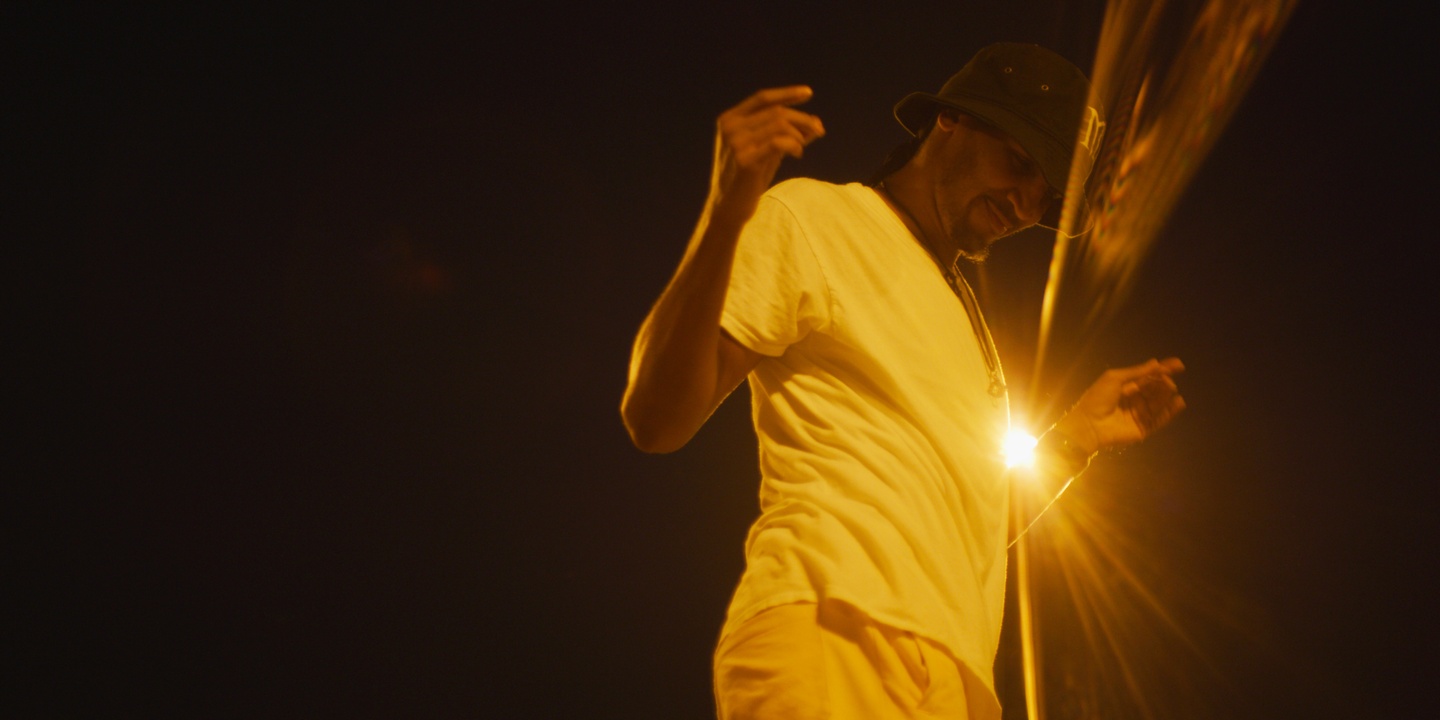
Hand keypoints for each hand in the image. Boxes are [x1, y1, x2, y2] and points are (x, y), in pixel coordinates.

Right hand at [708, 86, 824, 227]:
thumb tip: (816, 122)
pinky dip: (794, 144)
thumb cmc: (749, 178)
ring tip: (801, 148)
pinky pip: (779, 142)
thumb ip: (787, 135)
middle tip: (819, 130)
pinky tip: (798, 153)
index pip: (762, 98)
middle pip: (776, 111)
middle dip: (802, 119)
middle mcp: (730, 127)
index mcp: (729, 119)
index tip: (808, 93)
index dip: (786, 94)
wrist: (731, 207)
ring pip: (780, 125)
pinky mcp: (745, 160)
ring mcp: (736, 143)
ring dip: (799, 134)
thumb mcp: (768, 150)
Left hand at [1057, 357, 1186, 453]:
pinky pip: (1160, 419)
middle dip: (1164, 382)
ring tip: (1171, 388)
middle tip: (1169, 380)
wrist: (1089, 424)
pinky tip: (1179, 402)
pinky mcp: (1143, 428)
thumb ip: (1137, 372)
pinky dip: (1171, 411)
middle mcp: (1135, 400)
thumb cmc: (1098, 398)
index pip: (1148, 376)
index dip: (1163, 370)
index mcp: (1127, 387)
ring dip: (1167, 394)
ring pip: (1159, 403)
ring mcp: (1140, 415)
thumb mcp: (1115, 378)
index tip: (1178, 364)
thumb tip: (1156, 363)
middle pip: (1155, 389)